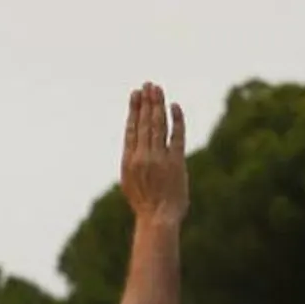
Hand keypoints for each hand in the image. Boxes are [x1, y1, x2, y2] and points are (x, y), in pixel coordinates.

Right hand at [120, 81, 187, 223]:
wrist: (157, 218)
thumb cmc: (145, 204)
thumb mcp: (130, 182)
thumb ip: (134, 163)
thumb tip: (137, 147)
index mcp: (128, 161)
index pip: (131, 129)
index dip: (134, 110)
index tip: (135, 95)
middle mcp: (142, 156)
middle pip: (144, 123)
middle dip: (146, 102)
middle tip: (149, 85)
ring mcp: (159, 158)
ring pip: (158, 125)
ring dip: (158, 105)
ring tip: (158, 90)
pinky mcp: (175, 161)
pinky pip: (176, 135)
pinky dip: (176, 120)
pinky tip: (175, 106)